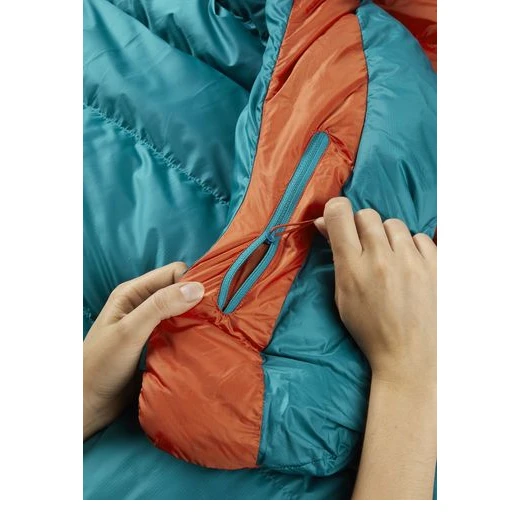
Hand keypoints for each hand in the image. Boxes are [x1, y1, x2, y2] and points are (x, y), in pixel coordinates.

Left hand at [83, 262, 204, 439]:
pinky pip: (179, 330)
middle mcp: (142, 304)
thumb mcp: (130, 331)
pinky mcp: (155, 343)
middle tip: (217, 315)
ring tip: (212, 329)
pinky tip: (200, 342)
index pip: (173, 273)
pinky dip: (190, 333)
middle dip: (197, 299)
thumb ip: (160, 306)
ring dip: (195, 317)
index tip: (211, 300)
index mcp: (133, 292)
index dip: (192, 281)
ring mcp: (149, 324)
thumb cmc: (101, 365)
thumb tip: (197, 288)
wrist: (87, 404)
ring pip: (181, 310)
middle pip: (179, 290)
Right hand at [315, 198, 436, 498]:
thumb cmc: (370, 330)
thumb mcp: (343, 296)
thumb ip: (336, 257)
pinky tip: (409, 266)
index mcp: (352, 269)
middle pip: (367, 215)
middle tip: (364, 247)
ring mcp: (411, 261)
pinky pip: (419, 237)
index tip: (338, 217)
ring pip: (394, 224)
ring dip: (388, 237)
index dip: (336, 211)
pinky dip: (412, 248)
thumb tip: (326, 224)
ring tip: (390, 260)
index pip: (341, 214)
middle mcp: (381, 259)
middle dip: (361, 227)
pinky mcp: (436, 265)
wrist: (410, 356)